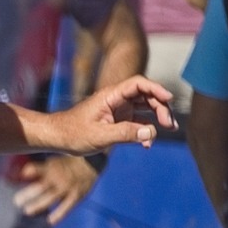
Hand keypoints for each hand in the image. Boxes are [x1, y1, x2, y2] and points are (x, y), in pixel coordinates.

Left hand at [13, 156, 98, 224]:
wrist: (92, 162)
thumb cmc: (67, 163)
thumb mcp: (53, 162)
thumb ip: (39, 171)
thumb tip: (20, 178)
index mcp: (50, 167)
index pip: (35, 169)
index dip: (29, 171)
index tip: (21, 176)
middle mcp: (57, 178)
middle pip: (40, 187)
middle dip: (27, 194)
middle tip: (16, 201)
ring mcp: (66, 187)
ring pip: (50, 198)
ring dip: (38, 205)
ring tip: (27, 211)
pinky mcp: (76, 196)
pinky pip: (66, 207)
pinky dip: (58, 215)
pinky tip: (50, 221)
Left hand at [49, 77, 173, 153]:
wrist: (58, 138)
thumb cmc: (74, 133)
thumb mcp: (100, 136)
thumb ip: (126, 133)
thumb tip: (151, 133)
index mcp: (111, 95)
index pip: (138, 84)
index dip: (156, 88)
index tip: (169, 98)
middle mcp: (117, 99)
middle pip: (146, 95)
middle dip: (161, 107)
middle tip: (169, 124)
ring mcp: (119, 109)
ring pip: (145, 107)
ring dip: (157, 116)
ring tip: (169, 129)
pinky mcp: (118, 120)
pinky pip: (137, 121)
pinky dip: (145, 130)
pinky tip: (148, 143)